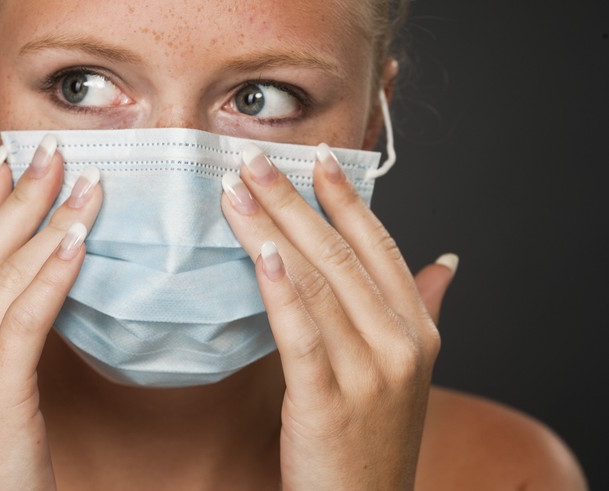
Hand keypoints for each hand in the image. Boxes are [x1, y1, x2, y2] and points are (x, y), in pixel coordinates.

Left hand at [221, 143, 450, 489]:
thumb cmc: (376, 435)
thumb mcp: (410, 371)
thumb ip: (424, 309)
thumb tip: (446, 261)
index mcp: (417, 329)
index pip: (378, 246)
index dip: (345, 198)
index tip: (316, 157)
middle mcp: (399, 343)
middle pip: (338, 254)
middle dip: (292, 200)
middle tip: (252, 159)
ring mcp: (368, 372)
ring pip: (314, 282)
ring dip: (271, 229)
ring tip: (237, 190)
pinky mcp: (328, 400)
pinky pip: (301, 332)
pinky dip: (279, 288)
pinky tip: (258, 252)